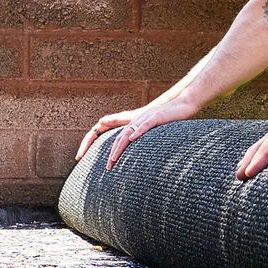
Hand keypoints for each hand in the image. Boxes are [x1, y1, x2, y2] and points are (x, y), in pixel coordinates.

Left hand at [77, 96, 200, 168]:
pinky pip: (144, 126)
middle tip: (96, 164)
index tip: (83, 155)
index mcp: (131, 122)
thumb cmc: (168, 116)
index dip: (92, 140)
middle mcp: (134, 119)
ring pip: (127, 134)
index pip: (108, 131)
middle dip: (104, 150)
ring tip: (112, 161)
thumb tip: (129, 142)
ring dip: (119, 148)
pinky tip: (132, 140)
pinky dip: (137, 133)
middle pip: (115, 135)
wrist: (184, 103)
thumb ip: (138, 132)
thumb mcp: (150, 126)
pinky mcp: (156, 118)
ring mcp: (144, 118)